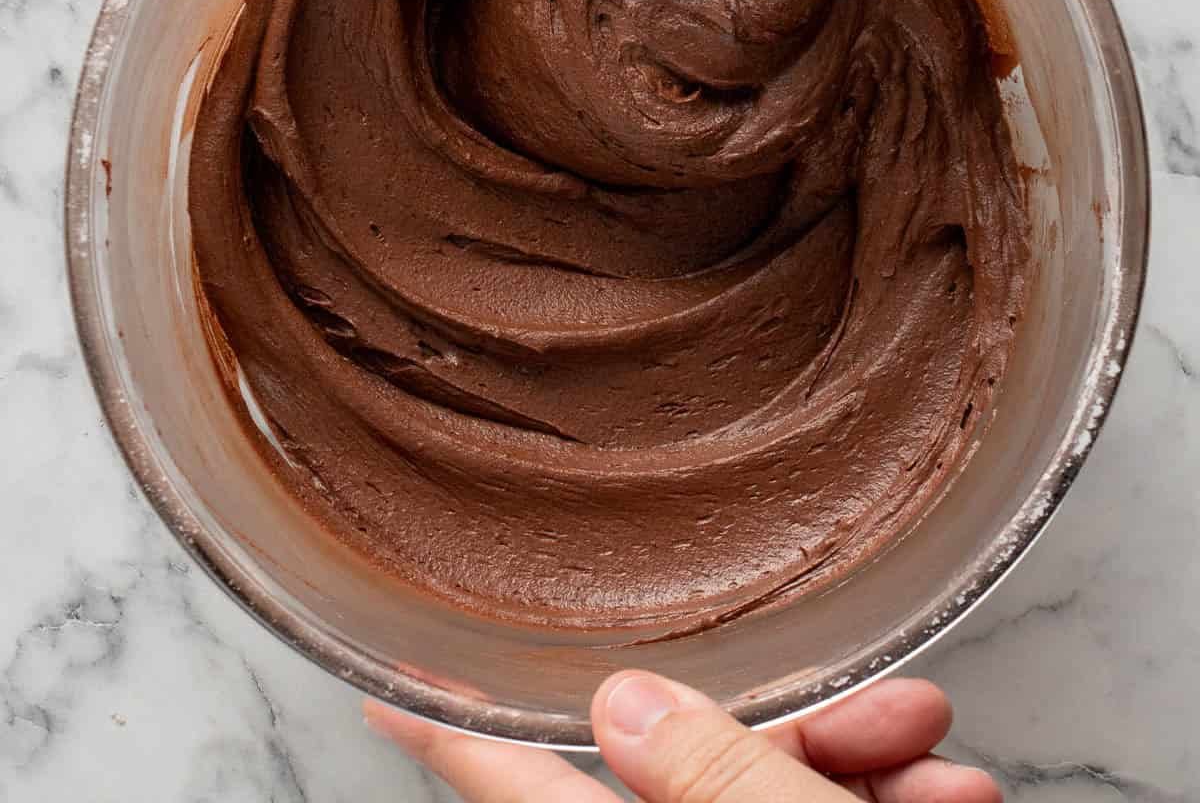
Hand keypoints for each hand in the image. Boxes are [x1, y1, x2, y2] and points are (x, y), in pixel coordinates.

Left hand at [364, 672, 1000, 801]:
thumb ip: (719, 793)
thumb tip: (625, 712)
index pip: (522, 801)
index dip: (454, 742)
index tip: (391, 690)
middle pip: (690, 787)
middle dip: (802, 732)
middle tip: (897, 715)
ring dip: (858, 774)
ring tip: (941, 766)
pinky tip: (944, 800)